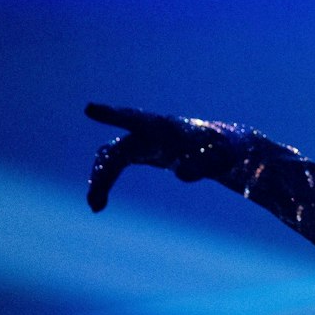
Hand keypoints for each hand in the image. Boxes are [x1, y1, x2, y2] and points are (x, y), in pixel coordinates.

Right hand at [85, 103, 244, 211]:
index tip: (89, 109)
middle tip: (93, 195)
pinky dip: (104, 181)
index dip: (113, 115)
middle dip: (102, 167)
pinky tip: (98, 204)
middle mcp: (149, 131)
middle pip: (117, 146)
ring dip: (100, 179)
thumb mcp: (222, 158)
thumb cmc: (225, 151)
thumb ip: (205, 164)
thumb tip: (181, 174)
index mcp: (168, 128)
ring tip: (96, 206)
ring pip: (111, 157)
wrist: (222, 149)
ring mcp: (142, 140)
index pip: (137, 119)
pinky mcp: (140, 152)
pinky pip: (114, 164)